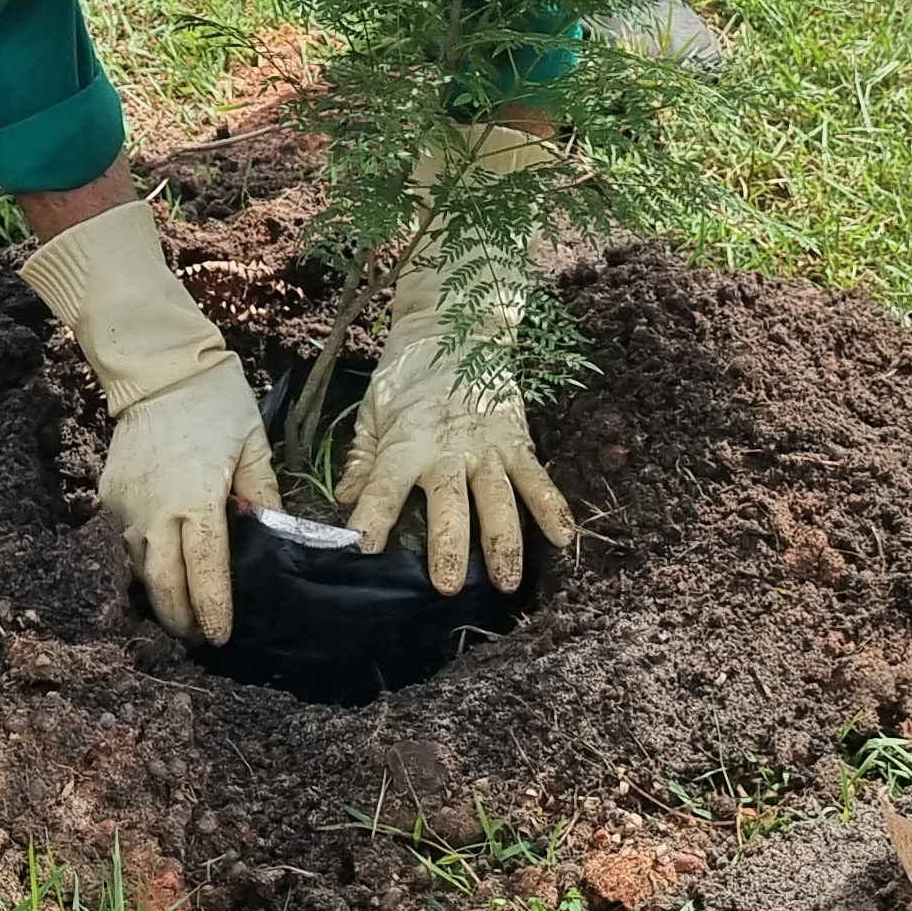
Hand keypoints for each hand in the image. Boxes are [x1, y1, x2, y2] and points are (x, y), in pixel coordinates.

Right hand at [97, 355, 277, 643]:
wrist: (158, 368)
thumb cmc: (215, 402)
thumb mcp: (253, 445)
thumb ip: (262, 496)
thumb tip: (270, 536)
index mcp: (196, 501)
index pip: (205, 573)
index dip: (213, 611)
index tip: (221, 638)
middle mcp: (155, 511)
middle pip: (164, 586)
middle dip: (181, 620)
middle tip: (200, 639)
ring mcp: (126, 506)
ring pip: (140, 569)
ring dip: (162, 593)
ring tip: (183, 611)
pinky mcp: (108, 497)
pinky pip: (127, 542)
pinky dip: (145, 561)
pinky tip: (163, 567)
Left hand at [338, 122, 579, 593]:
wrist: (458, 324)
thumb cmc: (408, 373)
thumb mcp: (374, 409)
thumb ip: (363, 459)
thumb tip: (345, 503)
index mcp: (406, 441)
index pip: (384, 487)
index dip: (373, 518)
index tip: (363, 549)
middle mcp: (449, 449)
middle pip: (449, 504)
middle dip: (448, 546)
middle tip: (448, 586)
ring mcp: (488, 447)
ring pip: (499, 500)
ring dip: (504, 542)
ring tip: (508, 581)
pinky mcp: (517, 441)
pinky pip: (537, 479)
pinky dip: (552, 507)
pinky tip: (565, 540)